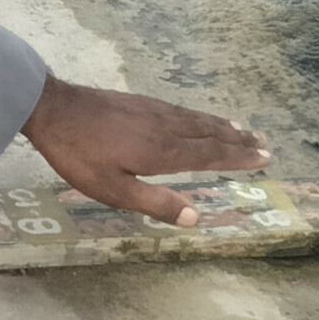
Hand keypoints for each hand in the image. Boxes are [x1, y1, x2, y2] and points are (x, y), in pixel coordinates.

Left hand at [24, 72, 270, 225]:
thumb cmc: (80, 155)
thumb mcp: (114, 190)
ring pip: (197, 119)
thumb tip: (196, 217)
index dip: (239, 157)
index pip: (211, 154)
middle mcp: (166, 126)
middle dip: (238, 140)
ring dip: (222, 125)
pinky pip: (182, 110)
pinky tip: (197, 117)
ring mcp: (153, 110)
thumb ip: (155, 203)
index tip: (265, 157)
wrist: (52, 109)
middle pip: (210, 133)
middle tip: (264, 142)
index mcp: (164, 151)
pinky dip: (200, 115)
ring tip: (242, 127)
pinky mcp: (140, 102)